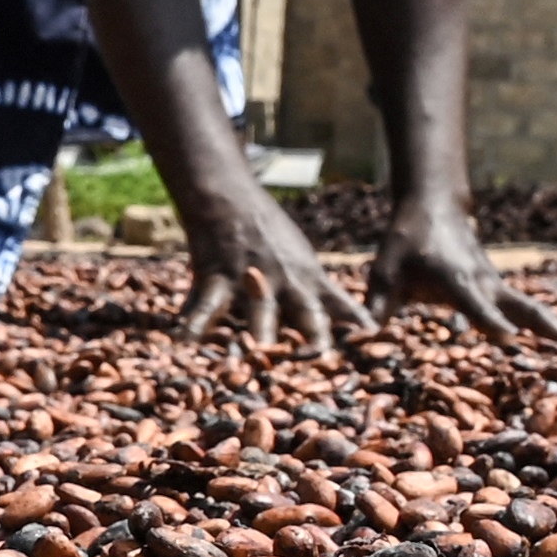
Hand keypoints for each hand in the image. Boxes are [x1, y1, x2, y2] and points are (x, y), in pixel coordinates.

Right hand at [175, 186, 368, 353]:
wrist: (228, 199)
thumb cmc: (270, 234)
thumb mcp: (305, 261)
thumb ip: (323, 295)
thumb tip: (359, 326)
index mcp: (308, 278)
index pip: (337, 304)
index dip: (354, 322)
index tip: (373, 338)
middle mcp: (284, 281)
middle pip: (304, 312)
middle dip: (315, 336)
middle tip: (325, 358)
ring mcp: (249, 279)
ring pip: (257, 310)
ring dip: (260, 332)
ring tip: (259, 353)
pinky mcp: (215, 278)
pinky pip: (203, 307)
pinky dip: (192, 325)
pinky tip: (183, 343)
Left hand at [369, 199, 552, 338]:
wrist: (432, 207)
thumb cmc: (404, 243)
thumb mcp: (383, 274)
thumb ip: (378, 307)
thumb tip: (364, 336)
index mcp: (455, 280)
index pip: (475, 304)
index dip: (490, 320)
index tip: (508, 338)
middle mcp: (482, 282)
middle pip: (518, 306)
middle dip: (544, 324)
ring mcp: (494, 283)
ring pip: (528, 306)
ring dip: (553, 325)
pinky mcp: (498, 286)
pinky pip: (523, 306)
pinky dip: (543, 321)